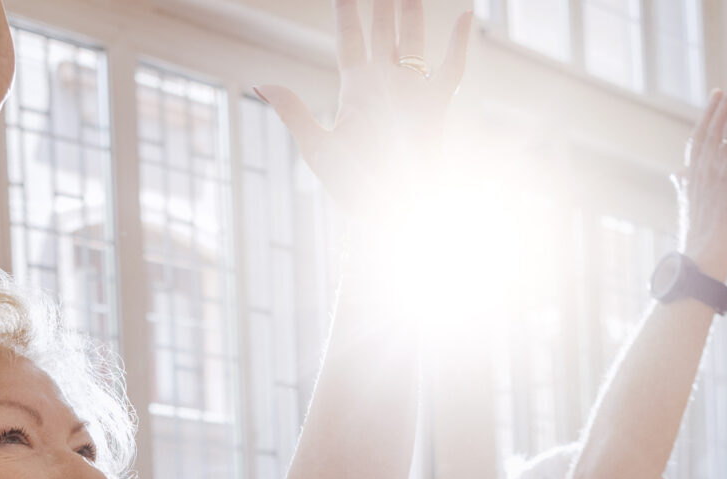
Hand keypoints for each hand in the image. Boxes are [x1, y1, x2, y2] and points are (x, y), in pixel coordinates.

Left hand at [256, 0, 471, 234]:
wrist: (391, 210)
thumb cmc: (353, 186)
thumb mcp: (318, 147)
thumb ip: (295, 112)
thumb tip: (261, 82)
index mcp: (355, 88)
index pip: (349, 38)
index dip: (346, 11)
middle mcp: (385, 83)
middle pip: (382, 31)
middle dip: (381, 4)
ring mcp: (412, 91)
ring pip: (414, 41)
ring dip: (412, 13)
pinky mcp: (436, 105)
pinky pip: (451, 68)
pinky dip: (458, 42)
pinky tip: (464, 16)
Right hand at [675, 80, 726, 278]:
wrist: (703, 252)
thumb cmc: (697, 235)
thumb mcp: (687, 203)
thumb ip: (683, 184)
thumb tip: (676, 174)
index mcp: (693, 172)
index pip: (700, 135)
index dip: (709, 113)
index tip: (717, 95)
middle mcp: (706, 165)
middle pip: (716, 125)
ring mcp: (722, 168)